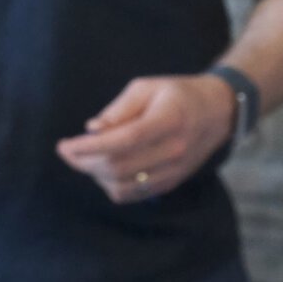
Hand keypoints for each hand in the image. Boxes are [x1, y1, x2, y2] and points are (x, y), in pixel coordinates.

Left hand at [55, 74, 236, 203]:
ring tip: (82, 157)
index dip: (89, 146)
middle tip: (65, 150)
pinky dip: (111, 185)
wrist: (218, 113)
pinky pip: (134, 193)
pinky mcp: (171, 182)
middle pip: (119, 167)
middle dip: (84, 162)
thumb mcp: (145, 88)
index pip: (123, 141)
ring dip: (94, 175)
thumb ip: (118, 110)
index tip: (64, 145)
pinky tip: (102, 168)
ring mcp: (174, 171)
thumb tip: (92, 129)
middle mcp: (173, 150)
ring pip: (123, 185)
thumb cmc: (176, 94)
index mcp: (168, 120)